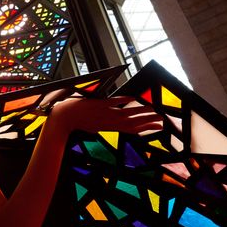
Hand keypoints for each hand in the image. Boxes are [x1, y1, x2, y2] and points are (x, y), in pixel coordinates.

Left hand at [45, 96, 162, 139]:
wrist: (64, 119)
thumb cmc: (78, 122)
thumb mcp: (94, 127)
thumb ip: (105, 124)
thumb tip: (112, 122)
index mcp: (110, 128)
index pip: (133, 129)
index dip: (146, 128)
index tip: (158, 127)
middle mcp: (110, 122)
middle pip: (134, 123)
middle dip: (149, 121)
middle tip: (162, 119)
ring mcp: (106, 113)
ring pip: (127, 112)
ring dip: (141, 110)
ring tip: (154, 109)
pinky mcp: (99, 105)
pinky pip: (114, 102)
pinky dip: (123, 99)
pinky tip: (132, 97)